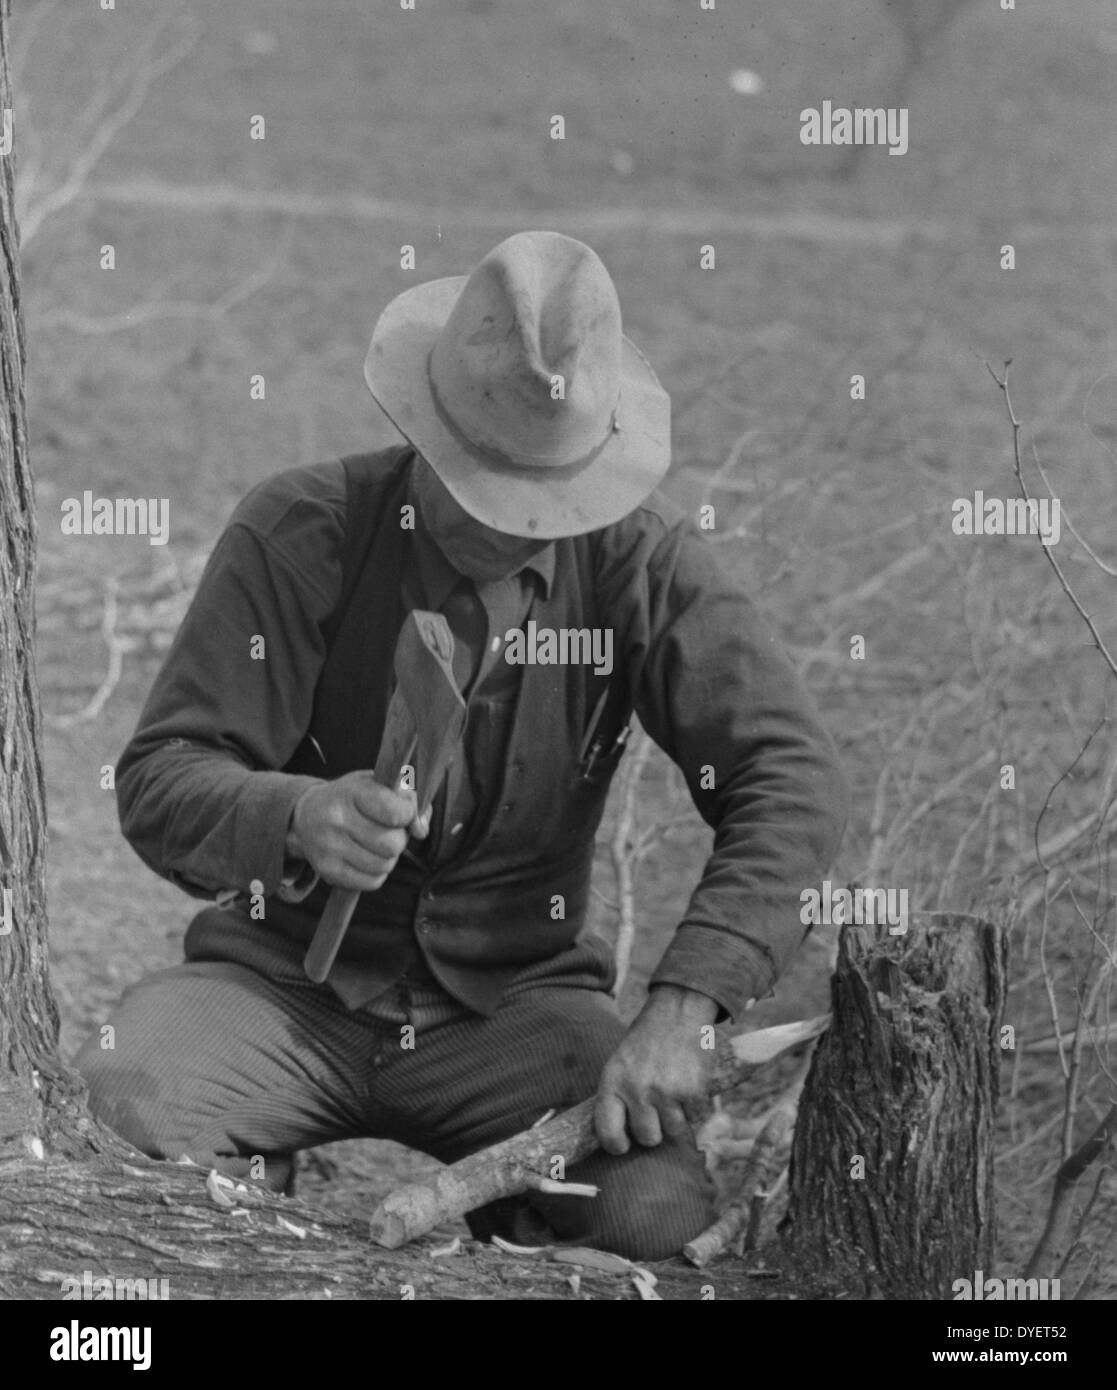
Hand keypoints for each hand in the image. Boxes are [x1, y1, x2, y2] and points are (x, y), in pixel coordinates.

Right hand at [286, 772, 428, 891]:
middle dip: (398, 838)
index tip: (401, 811)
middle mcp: (336, 819)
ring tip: (375, 844)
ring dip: (388, 857)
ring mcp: (328, 847)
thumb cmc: (351, 799)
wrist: (305, 817)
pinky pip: (372, 882)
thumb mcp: (378, 785)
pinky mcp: (327, 872)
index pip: (395, 812)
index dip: (408, 814)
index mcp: (351, 792)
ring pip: (384, 865)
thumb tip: (421, 830)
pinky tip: (365, 858)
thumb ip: (409, 801)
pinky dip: (376, 873)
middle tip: (387, 830)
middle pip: (393, 844)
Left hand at [593, 985, 718, 1154]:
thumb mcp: (619, 1064)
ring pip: (673, 1131)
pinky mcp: (693, 1091)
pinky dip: (693, 1107)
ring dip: (675, 1118)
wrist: (677, 1013)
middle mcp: (638, 1089)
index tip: (624, 1145)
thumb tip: (619, 1137)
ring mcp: (667, 1091)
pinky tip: (686, 1084)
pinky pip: (694, 1117)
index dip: (616, 1145)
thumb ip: (617, 1097)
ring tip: (672, 1093)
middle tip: (655, 1111)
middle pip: (647, 1138)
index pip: (608, 1132)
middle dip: (653, 1130)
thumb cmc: (645, 1042)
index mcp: (613, 1082)